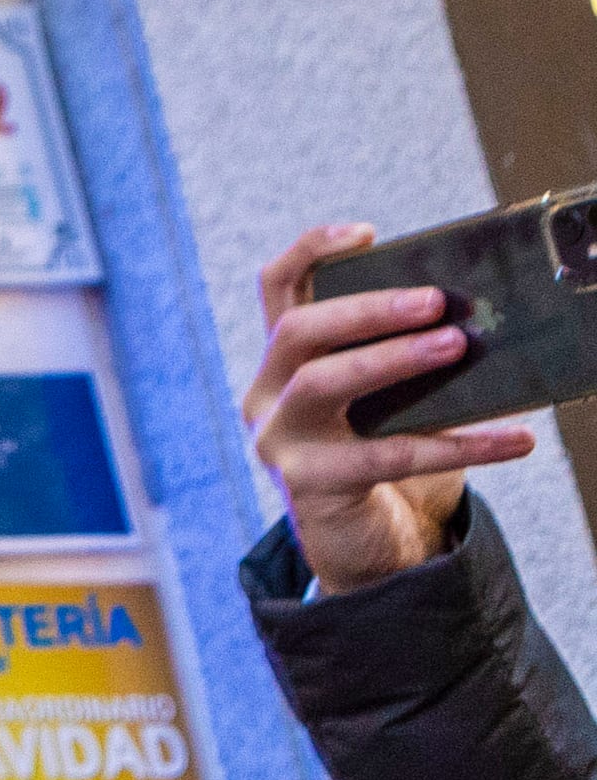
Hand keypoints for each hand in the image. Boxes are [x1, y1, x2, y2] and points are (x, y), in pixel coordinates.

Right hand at [249, 223, 535, 591]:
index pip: (278, 290)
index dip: (312, 252)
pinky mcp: (307, 483)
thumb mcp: (387, 402)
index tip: (366, 233)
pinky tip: (513, 439)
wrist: (370, 546)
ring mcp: (278, 440)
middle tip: (435, 302)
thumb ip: (405, 363)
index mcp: (282, 363)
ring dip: (391, 359)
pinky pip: (385, 455)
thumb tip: (482, 322)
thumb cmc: (384, 460)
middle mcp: (266, 395)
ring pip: (321, 382)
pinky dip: (457, 443)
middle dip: (368, 310)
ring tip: (455, 346)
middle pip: (298, 332)